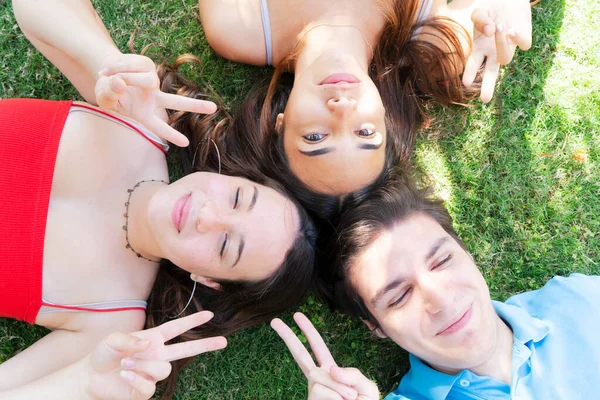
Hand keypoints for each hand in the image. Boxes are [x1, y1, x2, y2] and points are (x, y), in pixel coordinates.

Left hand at [85, 311, 226, 399]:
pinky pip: (149, 386)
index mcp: (152, 339)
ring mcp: (152, 374)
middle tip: (224, 341)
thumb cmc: (102, 356)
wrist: (89, 379)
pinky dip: (136, 379)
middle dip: (206, 345)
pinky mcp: (145, 391)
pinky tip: (124, 375)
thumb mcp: (111, 340)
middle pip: (187, 349)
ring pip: (164, 369)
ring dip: (144, 366)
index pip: (177, 328)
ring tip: (125, 364)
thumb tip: (148, 346)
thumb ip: (130, 339)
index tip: (209, 314)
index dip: (192, 321)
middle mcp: (157, 355)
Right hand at [95, 54, 217, 145]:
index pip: (159, 127)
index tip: (186, 143)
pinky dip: (118, 66)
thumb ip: (110, 94)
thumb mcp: (103, 98)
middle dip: (195, 105)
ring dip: (124, 76)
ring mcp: (152, 82)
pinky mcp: (148, 65)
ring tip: (106, 74)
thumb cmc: (106, 92)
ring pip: (144, 79)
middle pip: (176, 102)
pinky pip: (133, 65)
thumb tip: (120, 83)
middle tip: (214, 108)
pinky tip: (109, 68)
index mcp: (144, 114)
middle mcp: (153, 98)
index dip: (171, 134)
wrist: (105, 72)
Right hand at [271, 313, 378, 399]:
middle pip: (300, 355)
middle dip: (288, 337)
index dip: (308, 331)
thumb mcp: (367, 388)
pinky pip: (322, 391)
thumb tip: (330, 369)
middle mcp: (318, 379)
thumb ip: (353, 375)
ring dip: (341, 389)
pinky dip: (336, 397)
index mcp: (332, 372)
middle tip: (274, 321)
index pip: (318, 348)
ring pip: (321, 377)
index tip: (296, 315)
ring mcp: (312, 391)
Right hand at [462, 0, 531, 101]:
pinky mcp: (524, 36)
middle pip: (490, 73)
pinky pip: (524, 44)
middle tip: (485, 99)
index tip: (465, 83)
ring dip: (500, 45)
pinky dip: (518, 39)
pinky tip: (511, 31)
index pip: (473, 65)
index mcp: (480, 48)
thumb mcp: (479, 10)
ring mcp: (509, 46)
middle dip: (488, 86)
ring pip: (505, 58)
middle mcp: (493, 51)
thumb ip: (480, 20)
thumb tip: (490, 32)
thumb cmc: (490, 6)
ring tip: (498, 27)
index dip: (470, 73)